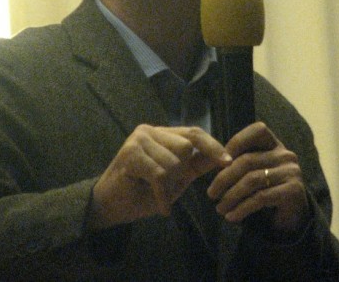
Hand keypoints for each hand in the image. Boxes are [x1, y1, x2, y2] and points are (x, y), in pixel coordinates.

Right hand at [88, 124, 231, 229]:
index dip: (212, 146)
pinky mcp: (130, 153)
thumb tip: (225, 156)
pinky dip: (162, 195)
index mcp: (162, 133)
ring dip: (169, 185)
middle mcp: (150, 130)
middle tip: (164, 186)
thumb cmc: (143, 193)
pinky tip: (159, 206)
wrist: (110, 208)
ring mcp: (139, 139)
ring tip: (154, 191)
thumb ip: (197, 164)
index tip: (228, 161)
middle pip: (186, 148)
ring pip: (174, 163)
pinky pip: (160, 175)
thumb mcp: (177, 178)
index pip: (194, 133)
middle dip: (180, 173)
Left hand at [207, 122, 308, 233]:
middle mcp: (285, 155)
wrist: (293, 218)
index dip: (236, 143)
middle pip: (248, 160)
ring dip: (231, 196)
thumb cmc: (268, 192)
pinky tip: (232, 217)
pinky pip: (260, 197)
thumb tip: (213, 161)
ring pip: (252, 180)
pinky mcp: (293, 190)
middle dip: (224, 178)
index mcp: (275, 145)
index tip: (218, 163)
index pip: (258, 130)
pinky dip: (242, 208)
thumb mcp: (254, 172)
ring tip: (220, 208)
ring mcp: (291, 172)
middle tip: (211, 194)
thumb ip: (240, 163)